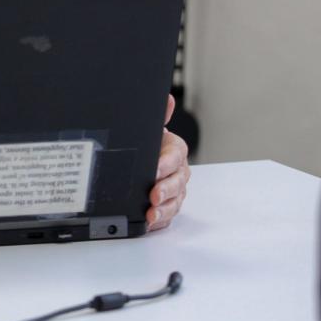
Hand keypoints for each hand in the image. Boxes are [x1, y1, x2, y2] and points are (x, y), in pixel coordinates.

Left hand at [148, 93, 189, 230]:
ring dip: (164, 208)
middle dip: (166, 190)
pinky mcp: (167, 207)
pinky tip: (149, 221)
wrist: (142, 161)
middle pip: (178, 182)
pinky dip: (159, 220)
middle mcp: (177, 172)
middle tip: (153, 195)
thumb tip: (166, 98)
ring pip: (174, 202)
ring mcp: (174, 191)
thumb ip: (159, 116)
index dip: (167, 164)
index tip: (155, 170)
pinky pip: (167, 216)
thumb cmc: (149, 146)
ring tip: (151, 213)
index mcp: (175, 151)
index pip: (176, 155)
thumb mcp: (151, 131)